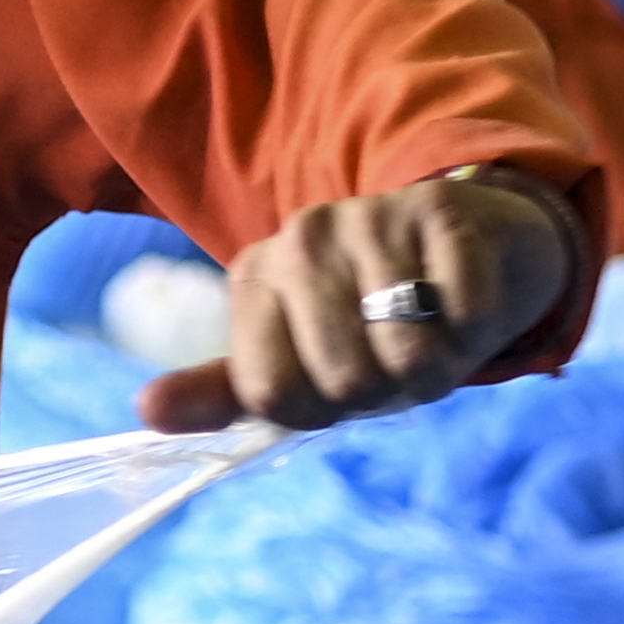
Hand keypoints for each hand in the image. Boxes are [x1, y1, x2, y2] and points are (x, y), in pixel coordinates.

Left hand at [145, 172, 581, 430]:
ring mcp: (369, 217)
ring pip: (408, 354)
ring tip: (432, 335)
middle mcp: (301, 238)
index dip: (317, 412)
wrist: (470, 242)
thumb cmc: (373, 319)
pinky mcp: (439, 211)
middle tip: (393, 359)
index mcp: (254, 277)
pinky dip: (477, 328)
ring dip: (438, 367)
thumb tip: (146, 410)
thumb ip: (225, 391)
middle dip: (383, 393)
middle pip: (343, 381)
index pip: (270, 394)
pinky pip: (464, 312)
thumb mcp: (294, 357)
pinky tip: (464, 301)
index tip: (335, 386)